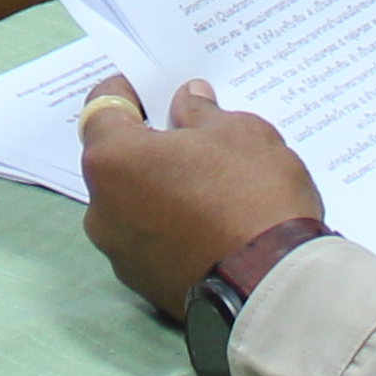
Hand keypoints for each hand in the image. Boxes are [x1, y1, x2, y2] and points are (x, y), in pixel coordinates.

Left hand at [81, 77, 324, 321]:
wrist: (274, 288)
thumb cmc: (252, 198)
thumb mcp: (238, 133)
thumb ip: (202, 113)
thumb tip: (187, 101)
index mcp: (113, 161)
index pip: (101, 109)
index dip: (126, 92)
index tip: (148, 87)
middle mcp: (102, 210)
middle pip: (118, 163)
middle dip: (149, 147)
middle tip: (191, 137)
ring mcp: (121, 255)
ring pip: (135, 206)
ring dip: (161, 191)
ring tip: (211, 185)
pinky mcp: (147, 288)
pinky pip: (154, 243)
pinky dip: (173, 229)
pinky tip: (213, 224)